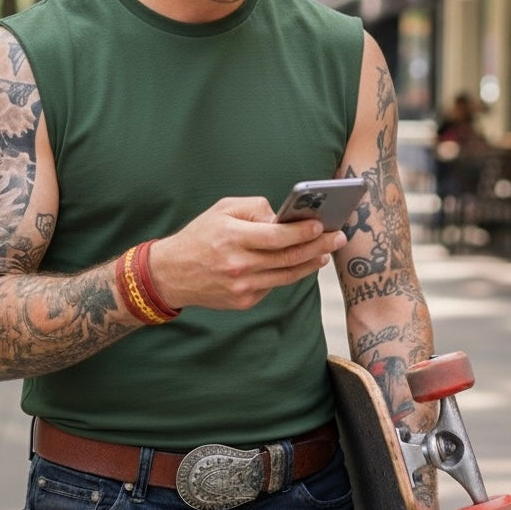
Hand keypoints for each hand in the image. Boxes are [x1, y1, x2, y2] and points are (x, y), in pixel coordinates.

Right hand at [148, 196, 346, 310]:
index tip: (322, 224)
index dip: (302, 231)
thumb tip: (283, 217)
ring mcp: (242, 287)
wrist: (171, 273)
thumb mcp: (222, 209)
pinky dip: (289, 274)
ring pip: (287, 275)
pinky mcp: (244, 301)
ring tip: (326, 251)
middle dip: (318, 246)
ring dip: (311, 263)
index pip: (276, 236)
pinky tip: (302, 263)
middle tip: (338, 237)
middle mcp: (238, 265)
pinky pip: (274, 285)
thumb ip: (255, 208)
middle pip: (288, 258)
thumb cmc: (200, 235)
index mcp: (232, 238)